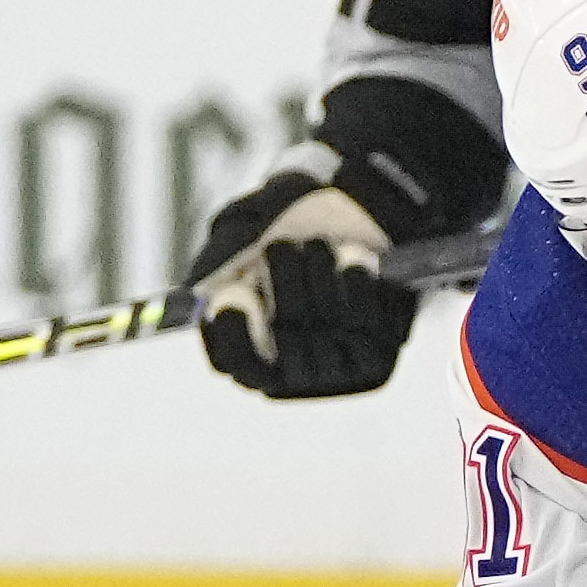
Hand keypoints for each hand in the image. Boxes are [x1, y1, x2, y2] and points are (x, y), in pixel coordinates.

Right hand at [188, 176, 418, 399]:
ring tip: (317, 244)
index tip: (229, 301)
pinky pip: (363, 318)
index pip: (237, 363)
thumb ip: (221, 255)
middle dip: (281, 281)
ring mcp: (341, 367)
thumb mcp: (247, 229)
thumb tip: (204, 289)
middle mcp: (297, 370)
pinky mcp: (382, 350)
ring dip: (315, 272)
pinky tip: (351, 260)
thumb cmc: (295, 226)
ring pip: (323, 326)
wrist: (364, 216)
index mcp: (256, 353)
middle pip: (283, 338)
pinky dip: (353, 281)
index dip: (231, 337)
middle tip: (281, 245)